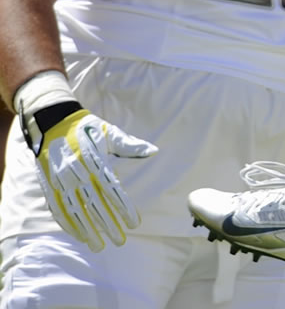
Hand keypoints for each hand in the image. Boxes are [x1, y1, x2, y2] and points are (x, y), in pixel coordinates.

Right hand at [20, 102, 156, 251]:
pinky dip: (67, 224)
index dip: (123, 208)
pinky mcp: (48, 185)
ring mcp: (60, 181)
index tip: (134, 223)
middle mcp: (76, 172)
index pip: (112, 189)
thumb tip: (154, 150)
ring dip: (87, 230)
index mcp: (94, 160)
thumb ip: (130, 144)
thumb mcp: (109, 132)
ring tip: (99, 246)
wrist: (52, 121)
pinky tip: (78, 235)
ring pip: (75, 210)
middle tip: (120, 241)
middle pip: (94, 204)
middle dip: (107, 224)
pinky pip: (57, 208)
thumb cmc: (87, 128)